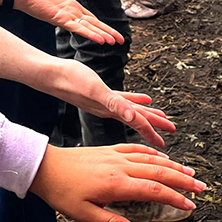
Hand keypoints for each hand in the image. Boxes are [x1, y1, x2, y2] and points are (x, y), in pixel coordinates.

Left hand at [13, 0, 122, 43]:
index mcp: (70, 7)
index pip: (90, 17)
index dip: (102, 24)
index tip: (112, 31)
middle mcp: (70, 14)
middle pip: (92, 24)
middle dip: (107, 32)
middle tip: (120, 41)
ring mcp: (65, 17)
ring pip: (87, 28)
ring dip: (100, 35)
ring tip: (112, 42)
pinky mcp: (59, 19)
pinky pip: (77, 27)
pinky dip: (88, 33)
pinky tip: (98, 39)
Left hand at [29, 143, 202, 221]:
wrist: (45, 167)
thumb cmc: (62, 192)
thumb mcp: (83, 215)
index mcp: (116, 184)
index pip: (154, 190)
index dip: (175, 198)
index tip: (190, 205)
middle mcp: (120, 167)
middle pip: (159, 171)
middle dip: (183, 180)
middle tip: (201, 187)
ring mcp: (115, 156)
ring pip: (151, 158)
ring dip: (173, 165)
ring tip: (190, 173)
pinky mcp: (109, 150)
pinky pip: (136, 149)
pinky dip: (153, 153)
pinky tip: (162, 156)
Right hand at [40, 58, 175, 147]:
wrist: (50, 76)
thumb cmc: (70, 81)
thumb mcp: (95, 91)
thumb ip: (115, 104)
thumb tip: (133, 116)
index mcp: (111, 110)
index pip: (137, 123)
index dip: (152, 132)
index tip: (164, 145)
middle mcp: (110, 110)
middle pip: (138, 119)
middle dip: (154, 126)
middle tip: (170, 132)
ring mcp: (105, 103)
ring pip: (132, 110)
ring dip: (146, 114)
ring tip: (160, 118)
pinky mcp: (100, 95)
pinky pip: (122, 100)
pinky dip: (134, 100)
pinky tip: (143, 98)